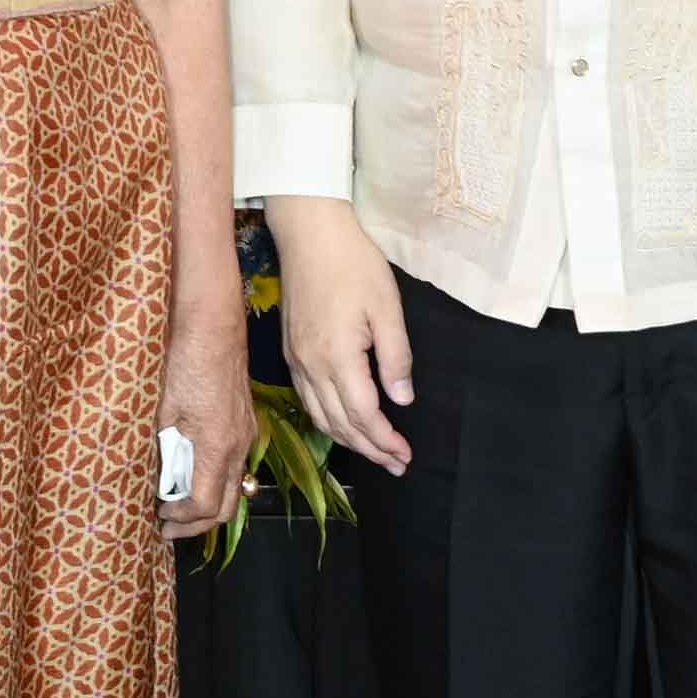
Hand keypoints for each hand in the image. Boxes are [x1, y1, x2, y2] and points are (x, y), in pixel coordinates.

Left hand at [161, 323, 253, 541]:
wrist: (213, 325)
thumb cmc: (184, 363)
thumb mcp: (165, 411)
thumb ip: (167, 451)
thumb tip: (161, 481)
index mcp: (217, 446)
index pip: (206, 505)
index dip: (183, 520)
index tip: (160, 517)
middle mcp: (239, 446)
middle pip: (228, 507)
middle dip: (198, 524)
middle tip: (170, 526)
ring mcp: (247, 435)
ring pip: (235, 488)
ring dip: (208, 504)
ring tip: (179, 504)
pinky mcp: (246, 423)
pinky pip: (236, 466)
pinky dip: (216, 481)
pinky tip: (194, 474)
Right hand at [263, 198, 415, 474]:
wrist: (310, 233)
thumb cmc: (353, 263)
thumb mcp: (387, 306)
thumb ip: (396, 357)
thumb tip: (402, 399)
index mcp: (337, 357)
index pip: (363, 415)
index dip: (385, 440)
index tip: (405, 455)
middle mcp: (311, 365)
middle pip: (340, 424)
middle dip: (370, 450)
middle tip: (397, 464)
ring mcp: (297, 359)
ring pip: (320, 416)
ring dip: (348, 440)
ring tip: (374, 452)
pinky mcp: (291, 350)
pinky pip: (307, 399)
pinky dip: (327, 420)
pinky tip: (343, 421)